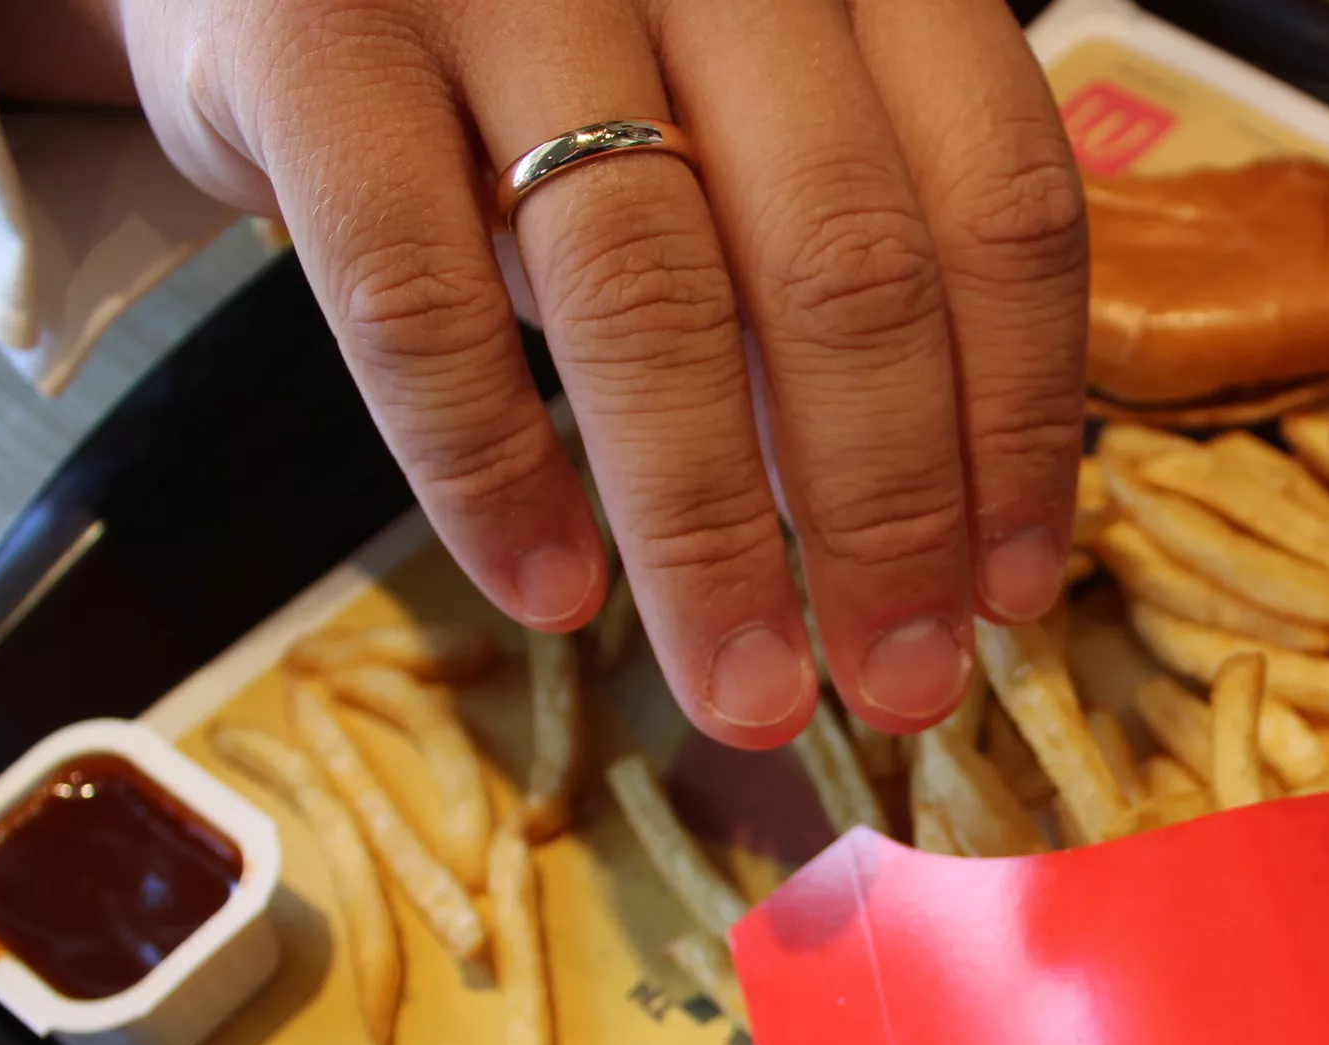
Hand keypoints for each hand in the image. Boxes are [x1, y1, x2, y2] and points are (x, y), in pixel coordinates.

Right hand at [104, 0, 1085, 744]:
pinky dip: (490, 468)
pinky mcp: (310, 38)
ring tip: (747, 694)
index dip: (1019, 418)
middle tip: (901, 687)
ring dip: (709, 537)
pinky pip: (412, 294)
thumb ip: (822, 282)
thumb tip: (929, 545)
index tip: (1006, 594)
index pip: (997, 201)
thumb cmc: (545, 61)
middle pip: (845, 264)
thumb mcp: (726, 128)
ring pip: (646, 293)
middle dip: (887, 512)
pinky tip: (551, 593)